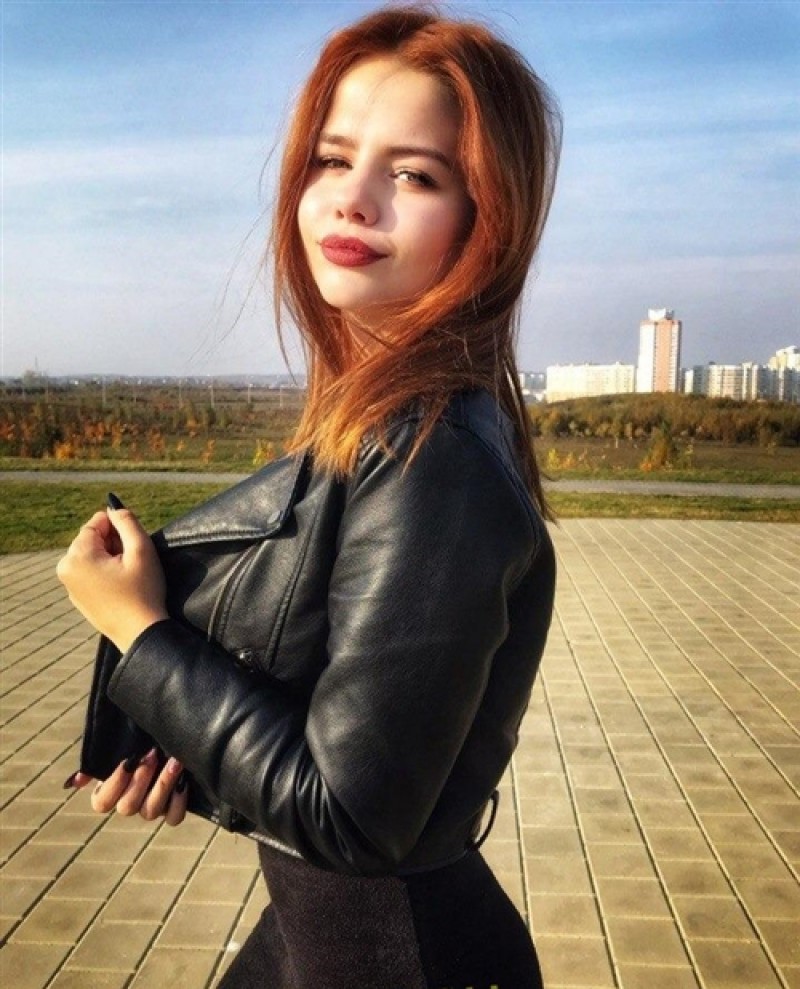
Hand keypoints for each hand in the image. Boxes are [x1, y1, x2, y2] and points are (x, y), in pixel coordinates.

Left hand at [57, 506, 168, 651]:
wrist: (140, 633)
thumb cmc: (143, 591)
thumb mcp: (142, 550)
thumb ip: (127, 522)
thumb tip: (113, 507)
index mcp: (78, 555)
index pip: (96, 523)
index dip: (118, 528)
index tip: (133, 544)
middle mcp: (65, 568)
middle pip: (91, 539)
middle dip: (112, 543)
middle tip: (132, 563)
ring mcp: (69, 585)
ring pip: (90, 555)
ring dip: (108, 557)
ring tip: (127, 576)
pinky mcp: (77, 597)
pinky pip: (89, 573)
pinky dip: (103, 572)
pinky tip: (120, 587)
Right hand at [68, 749, 187, 825]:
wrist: (168, 737)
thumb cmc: (138, 737)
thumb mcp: (118, 741)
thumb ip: (96, 759)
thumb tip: (74, 782)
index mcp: (108, 791)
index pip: (102, 802)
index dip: (114, 784)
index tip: (128, 760)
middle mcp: (128, 803)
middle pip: (127, 807)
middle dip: (141, 779)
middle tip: (153, 754)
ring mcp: (151, 808)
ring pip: (150, 811)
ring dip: (162, 786)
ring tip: (174, 762)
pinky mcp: (172, 809)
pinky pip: (174, 817)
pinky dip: (178, 802)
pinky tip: (184, 781)